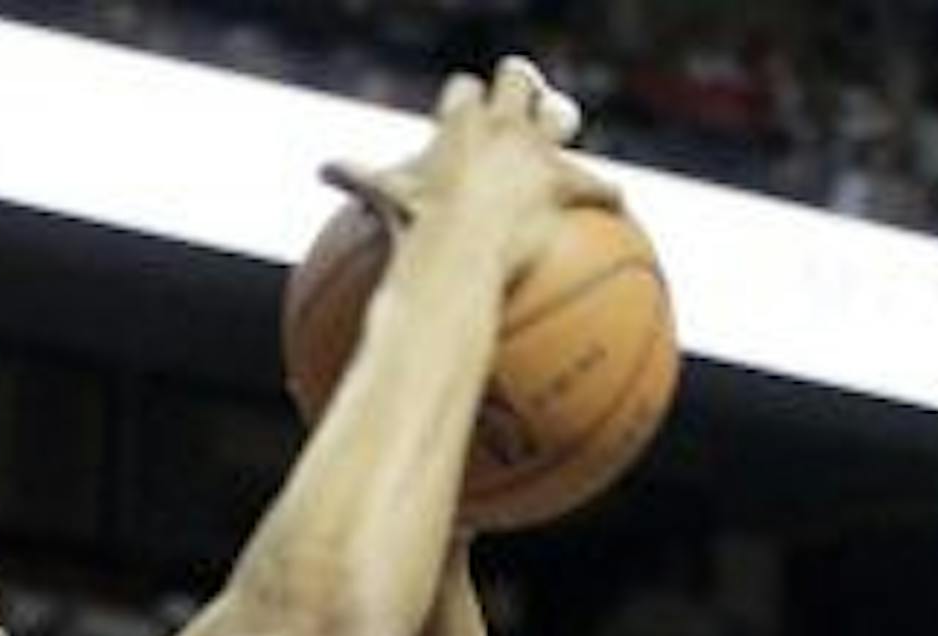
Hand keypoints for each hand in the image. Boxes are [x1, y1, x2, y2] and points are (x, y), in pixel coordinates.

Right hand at [333, 55, 610, 274]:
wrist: (456, 256)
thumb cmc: (414, 229)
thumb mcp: (383, 198)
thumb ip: (356, 176)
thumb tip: (322, 170)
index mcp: (460, 119)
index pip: (466, 90)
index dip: (466, 101)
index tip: (466, 111)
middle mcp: (503, 124)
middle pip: (519, 78)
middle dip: (521, 85)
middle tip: (522, 98)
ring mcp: (536, 153)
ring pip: (559, 115)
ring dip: (560, 121)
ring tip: (562, 127)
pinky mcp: (561, 187)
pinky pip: (595, 185)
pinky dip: (603, 194)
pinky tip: (616, 202)